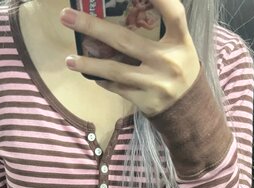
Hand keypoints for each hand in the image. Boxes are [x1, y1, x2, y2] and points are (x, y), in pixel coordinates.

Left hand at [60, 0, 200, 117]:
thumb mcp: (178, 45)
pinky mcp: (144, 100)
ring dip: (88, 64)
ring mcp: (154, 83)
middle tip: (66, 15)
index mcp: (180, 42)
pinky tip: (88, 73)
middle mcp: (167, 62)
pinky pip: (116, 87)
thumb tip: (118, 11)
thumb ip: (159, 28)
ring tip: (68, 59)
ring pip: (114, 70)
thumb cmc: (179, 67)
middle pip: (125, 40)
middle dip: (93, 26)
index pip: (173, 13)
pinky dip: (101, 79)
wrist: (188, 109)